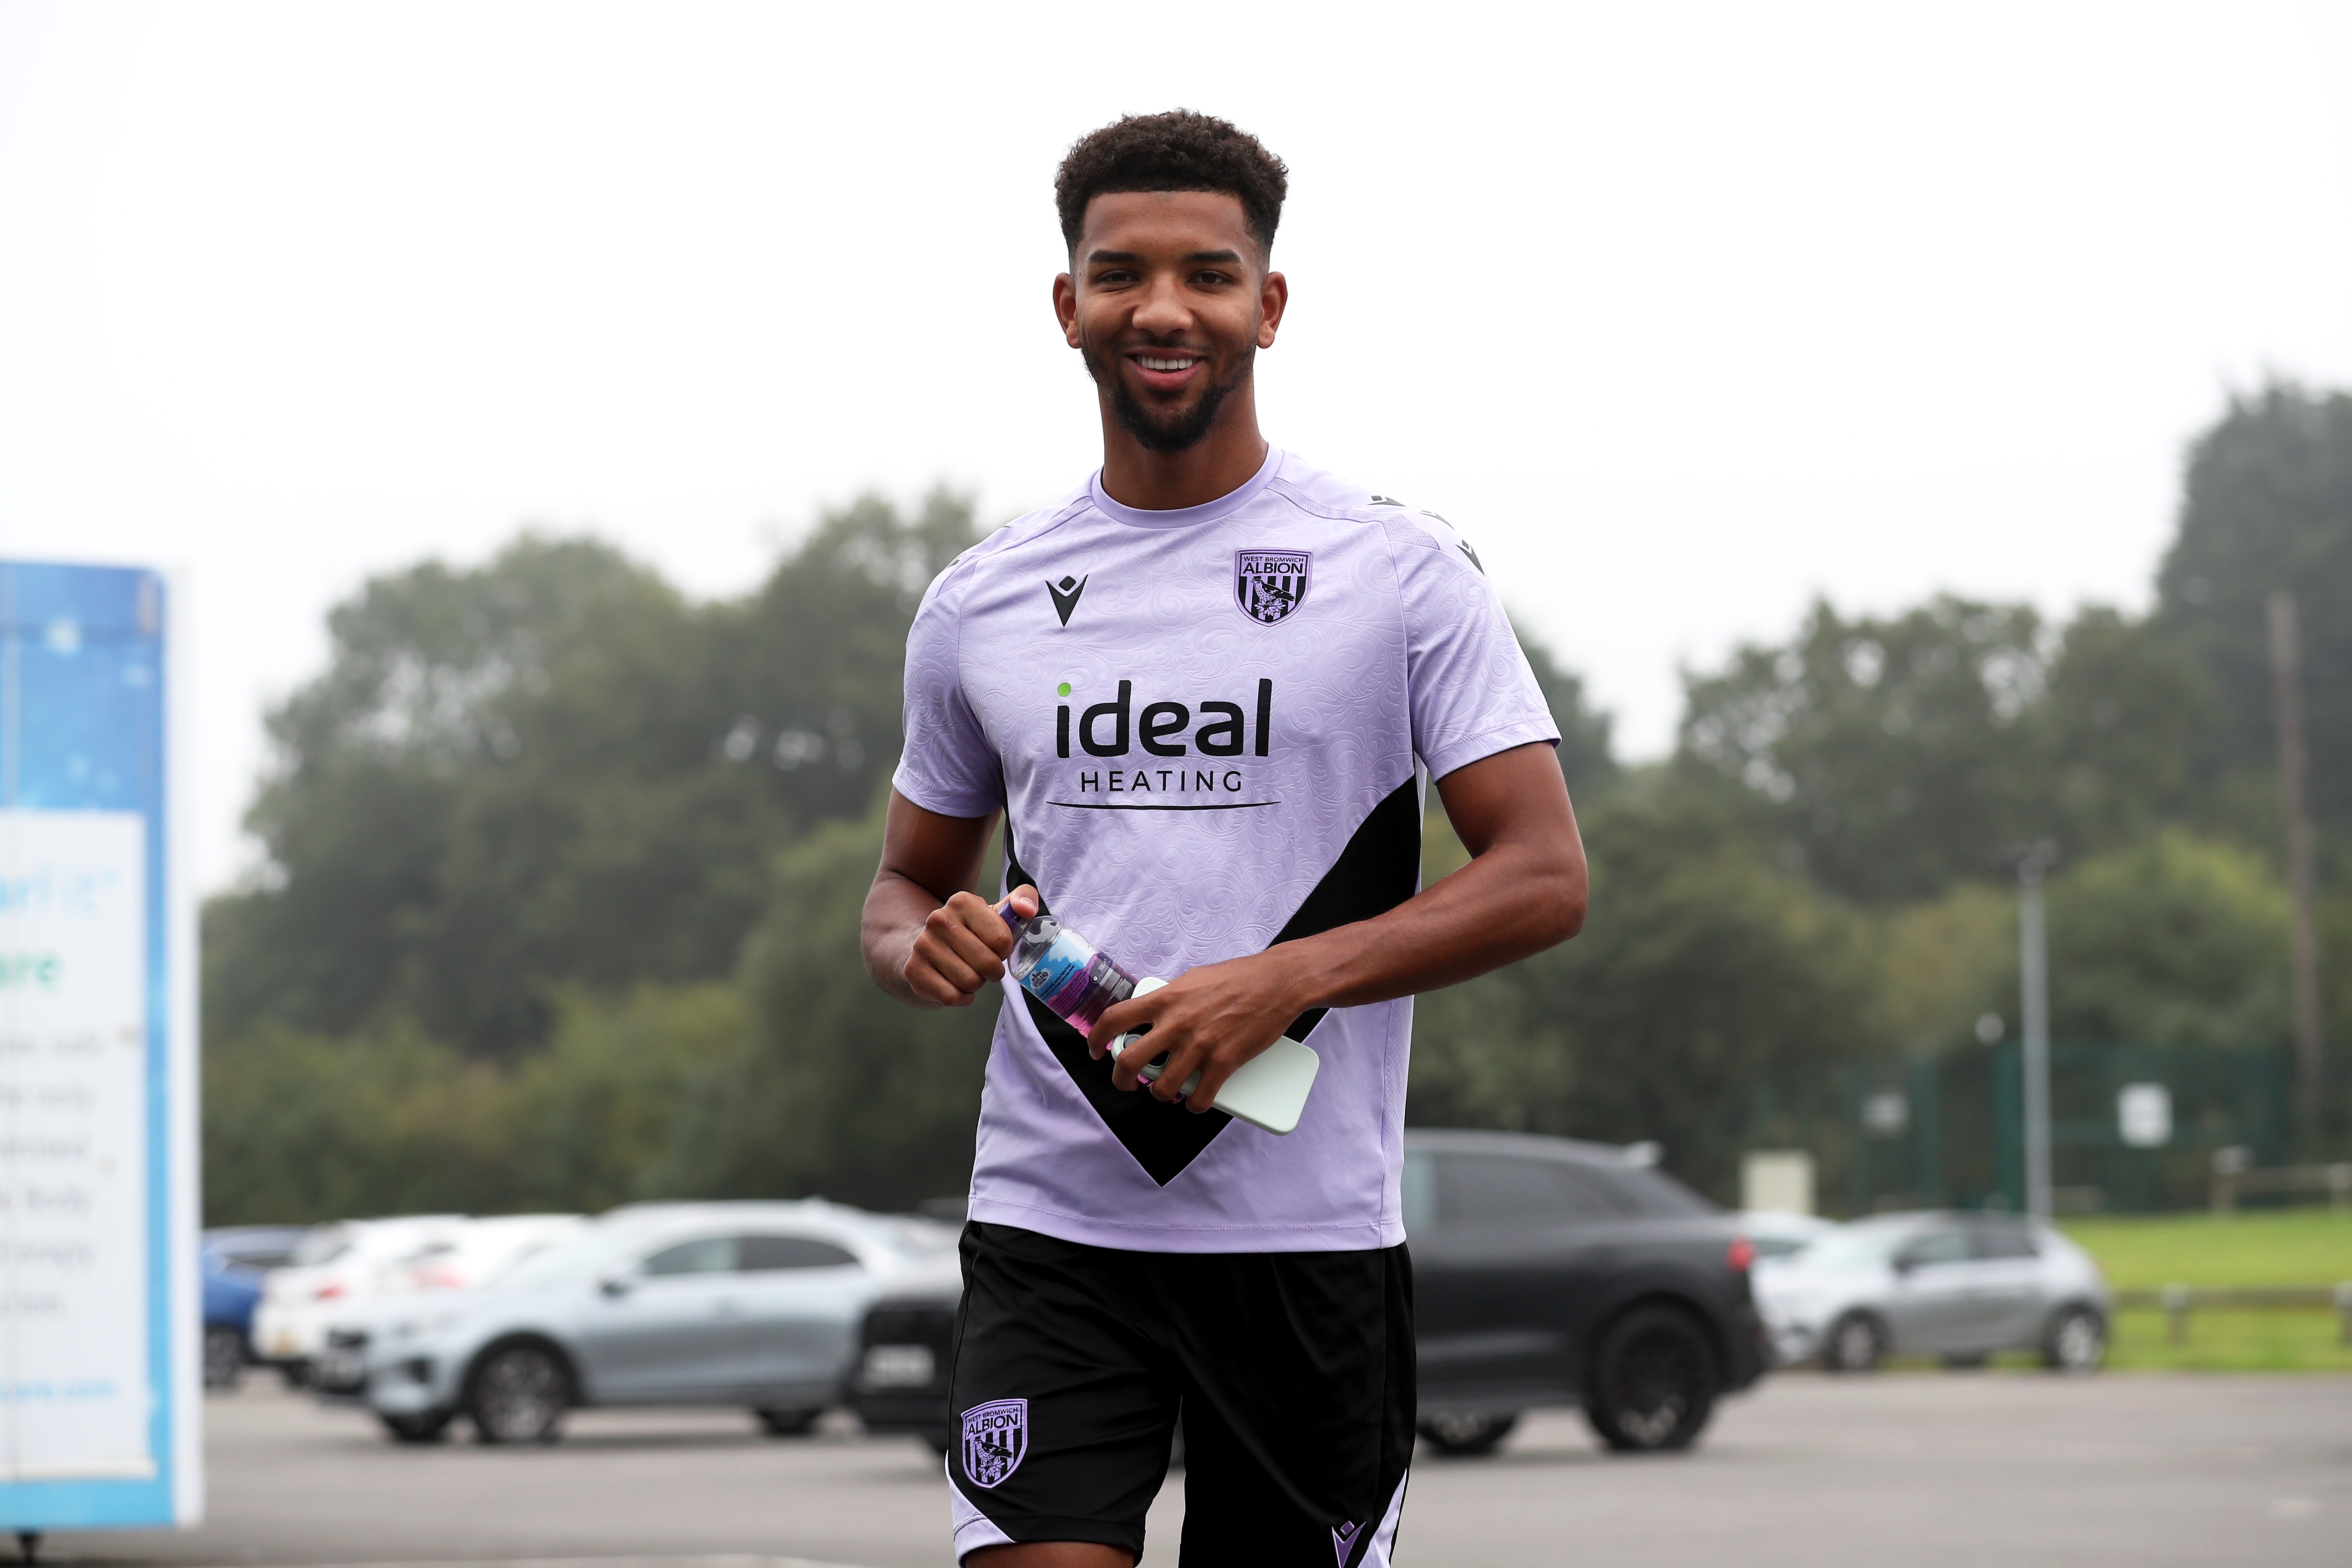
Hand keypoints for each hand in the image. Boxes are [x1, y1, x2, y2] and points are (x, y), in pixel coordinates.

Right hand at [903, 884, 1035, 1006]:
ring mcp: (923, 945)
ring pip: (970, 982)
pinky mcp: (914, 970)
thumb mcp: (996, 913)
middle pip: (987, 964)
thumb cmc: (971, 933)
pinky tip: (956, 985)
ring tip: (969, 972)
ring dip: (976, 984)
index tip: (996, 947)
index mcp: (963, 902)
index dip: (1004, 950)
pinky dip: (961, 997)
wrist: (926, 947)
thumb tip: (1028, 910)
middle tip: (986, 966)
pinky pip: (952, 997)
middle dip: (993, 971)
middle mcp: (939, 919)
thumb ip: (1022, 899)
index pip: (1002, 940)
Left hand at [1086, 950, 1306, 1113]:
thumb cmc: (1238, 978)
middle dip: (1121, 1080)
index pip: (1115, 1019)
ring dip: (1161, 1094)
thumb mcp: (1193, 979)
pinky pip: (1199, 1098)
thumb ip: (1170, 998)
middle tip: (1127, 1083)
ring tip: (1167, 1089)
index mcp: (1165, 998)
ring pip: (1162, 1088)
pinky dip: (1194, 1105)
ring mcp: (1199, 1046)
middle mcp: (1176, 1023)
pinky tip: (1196, 1100)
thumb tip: (1155, 1013)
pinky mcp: (1224, 1063)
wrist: (1277, 983)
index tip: (1096, 1051)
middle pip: (1129, 1062)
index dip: (1096, 1039)